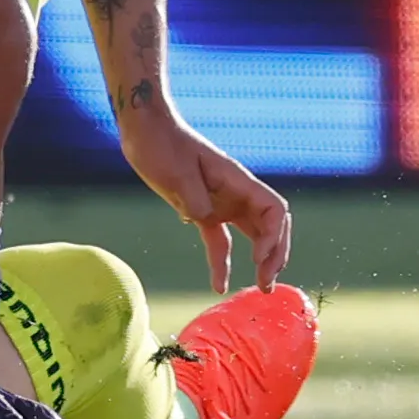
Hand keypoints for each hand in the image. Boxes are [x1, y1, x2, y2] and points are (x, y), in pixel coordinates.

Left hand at [123, 110, 289, 291]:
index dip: (273, 237)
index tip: (257, 259)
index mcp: (236, 180)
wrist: (144, 130)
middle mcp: (236, 192)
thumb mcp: (176, 172)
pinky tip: (220, 285)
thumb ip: (194, 197)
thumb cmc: (161, 144)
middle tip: (266, 284)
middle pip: (270, 226)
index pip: (273, 209)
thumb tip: (203, 218)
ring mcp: (222, 202)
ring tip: (262, 287)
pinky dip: (222, 262)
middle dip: (274, 255)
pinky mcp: (203, 210)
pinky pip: (220, 240)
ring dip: (260, 261)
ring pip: (252, 235)